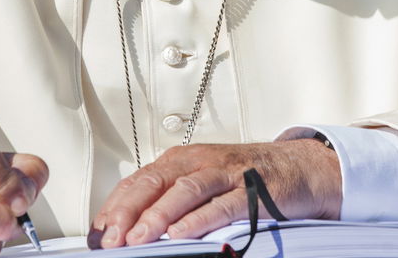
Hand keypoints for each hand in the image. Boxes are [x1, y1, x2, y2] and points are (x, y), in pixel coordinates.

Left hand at [89, 139, 340, 248]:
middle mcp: (199, 161)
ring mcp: (225, 173)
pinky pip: (220, 205)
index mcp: (182, 160)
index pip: (139, 180)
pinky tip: (180, 234)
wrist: (297, 167)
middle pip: (155, 182)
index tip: (100, 231)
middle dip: (129, 211)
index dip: (116, 205)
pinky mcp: (250, 189)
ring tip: (138, 237)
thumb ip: (169, 199)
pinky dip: (198, 219)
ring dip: (158, 215)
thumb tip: (130, 227)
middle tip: (112, 237)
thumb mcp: (201, 181)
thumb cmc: (243, 178)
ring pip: (184, 190)